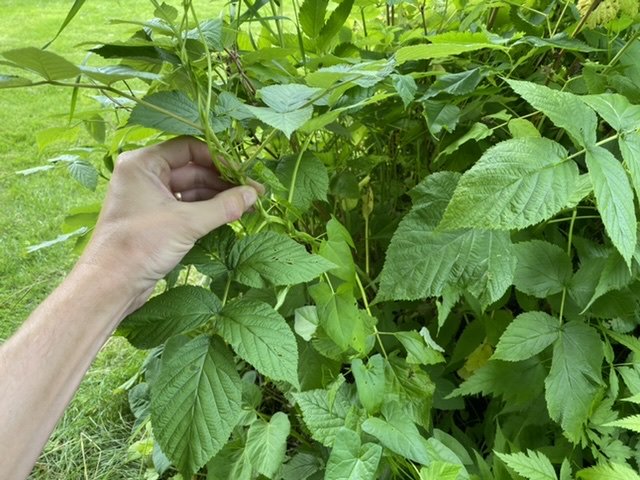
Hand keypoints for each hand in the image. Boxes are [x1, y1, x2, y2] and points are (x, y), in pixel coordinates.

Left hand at [78, 136, 257, 309]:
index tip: (244, 171)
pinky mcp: (156, 219)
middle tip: (253, 192)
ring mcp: (150, 197)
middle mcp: (145, 175)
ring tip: (248, 205)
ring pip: (192, 189)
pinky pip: (186, 207)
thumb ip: (224, 206)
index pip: (188, 149)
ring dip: (219, 197)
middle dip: (223, 181)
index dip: (219, 158)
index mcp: (143, 164)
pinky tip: (230, 215)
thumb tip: (254, 194)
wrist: (111, 285)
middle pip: (193, 169)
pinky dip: (208, 210)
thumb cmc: (140, 246)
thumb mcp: (187, 223)